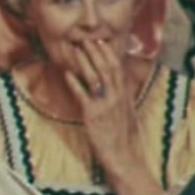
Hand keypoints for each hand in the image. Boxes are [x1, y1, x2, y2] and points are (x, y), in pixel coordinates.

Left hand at [64, 40, 138, 178]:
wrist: (124, 155)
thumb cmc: (124, 136)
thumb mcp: (127, 111)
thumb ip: (121, 96)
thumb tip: (116, 83)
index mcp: (125, 94)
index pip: (118, 67)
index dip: (108, 53)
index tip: (100, 41)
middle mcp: (117, 96)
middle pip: (107, 67)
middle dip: (96, 52)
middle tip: (85, 39)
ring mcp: (106, 105)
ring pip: (96, 77)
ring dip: (85, 62)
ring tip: (76, 50)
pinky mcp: (94, 115)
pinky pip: (83, 95)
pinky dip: (75, 83)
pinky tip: (67, 73)